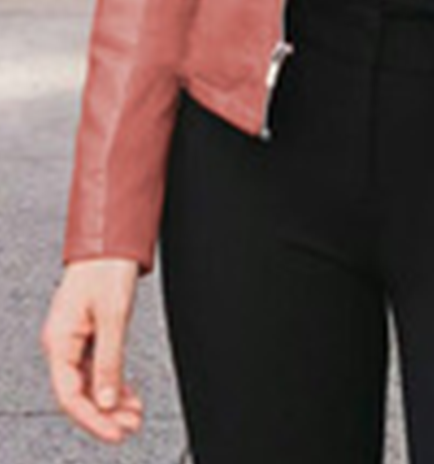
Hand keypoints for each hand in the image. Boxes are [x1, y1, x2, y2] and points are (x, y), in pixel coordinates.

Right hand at [40, 257, 143, 442]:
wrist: (109, 240)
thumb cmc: (105, 268)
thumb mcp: (112, 316)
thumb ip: (110, 360)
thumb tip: (106, 401)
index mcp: (59, 340)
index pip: (70, 395)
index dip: (92, 419)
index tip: (115, 433)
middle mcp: (63, 343)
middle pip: (79, 393)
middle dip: (105, 414)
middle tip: (130, 427)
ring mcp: (74, 339)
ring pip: (90, 382)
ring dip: (111, 401)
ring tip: (133, 415)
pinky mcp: (88, 333)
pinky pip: (96, 368)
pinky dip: (113, 383)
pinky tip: (127, 395)